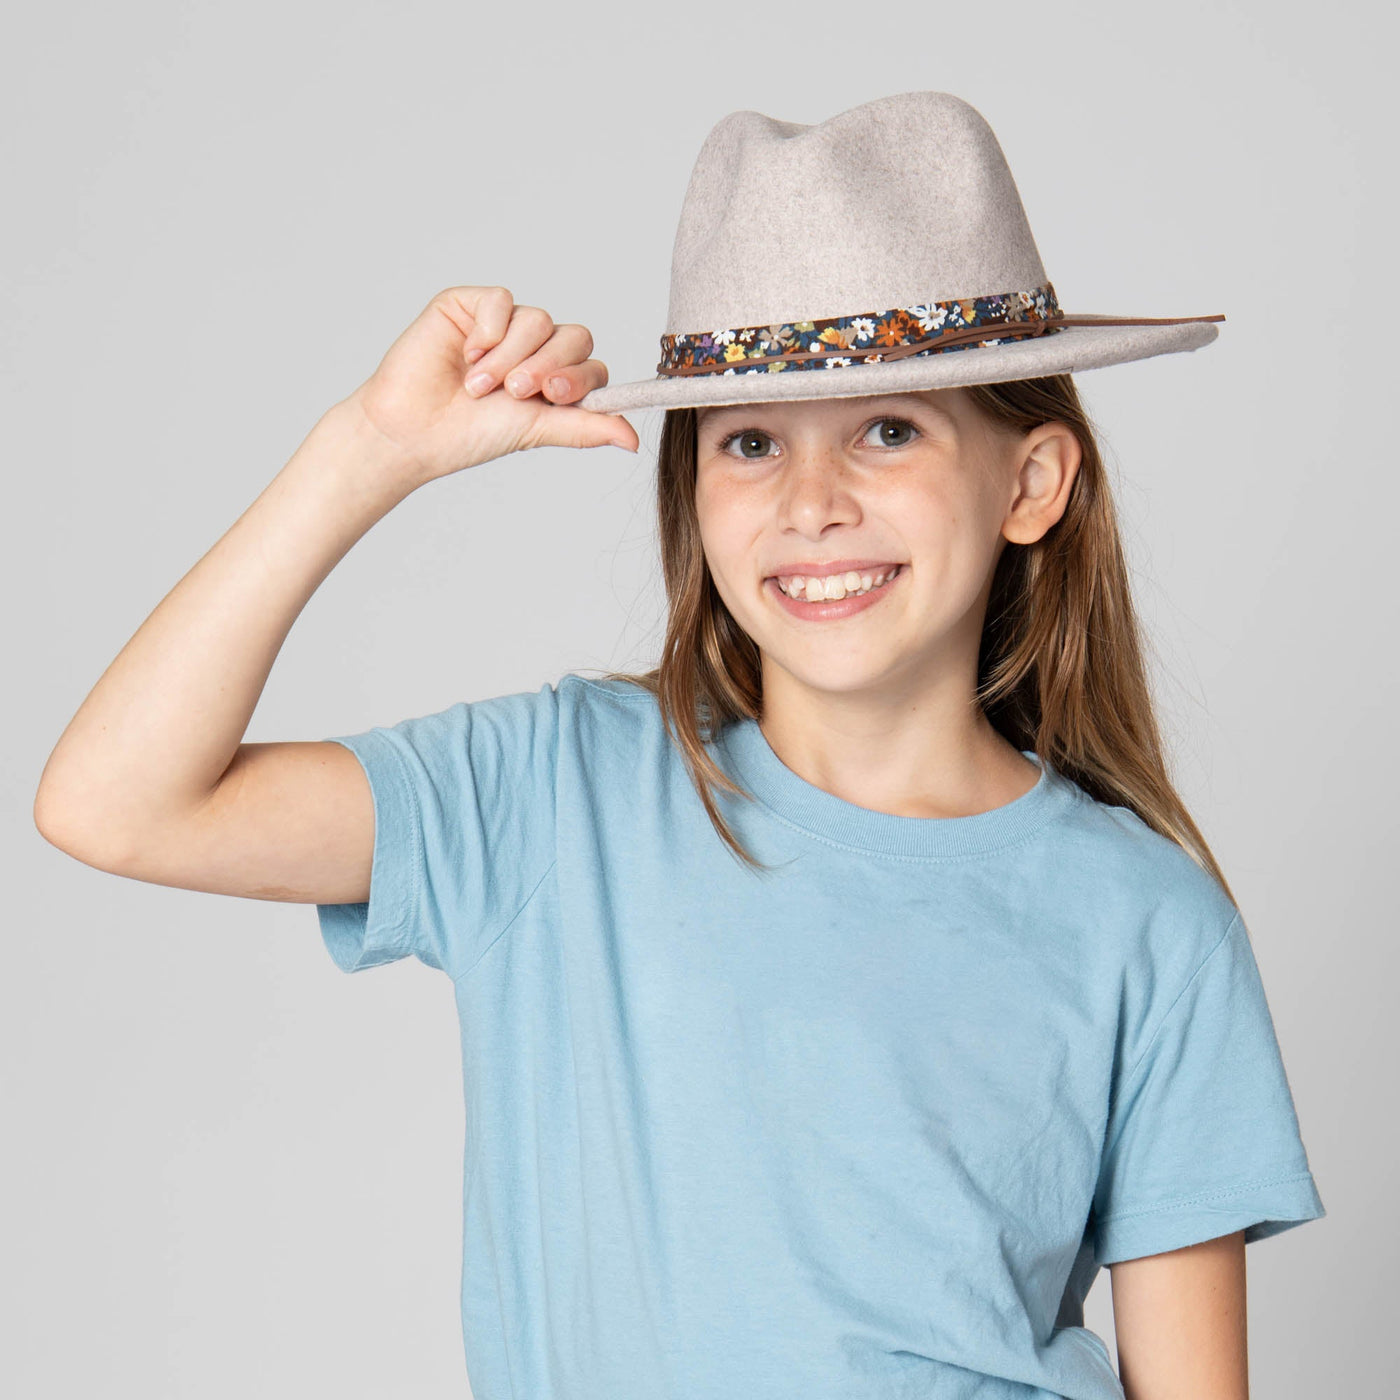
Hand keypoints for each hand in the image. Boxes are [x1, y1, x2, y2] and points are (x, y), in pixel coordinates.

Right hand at [343, 285, 639, 486]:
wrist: (413, 430)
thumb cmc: (469, 435)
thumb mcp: (537, 431)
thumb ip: (586, 427)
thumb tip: (633, 440)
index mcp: (553, 379)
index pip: (591, 365)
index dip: (579, 377)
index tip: (554, 395)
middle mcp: (533, 348)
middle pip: (572, 336)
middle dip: (548, 365)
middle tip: (517, 392)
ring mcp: (503, 325)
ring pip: (538, 320)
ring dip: (510, 358)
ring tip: (479, 386)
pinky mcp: (470, 305)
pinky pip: (502, 301)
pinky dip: (489, 331)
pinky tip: (466, 355)